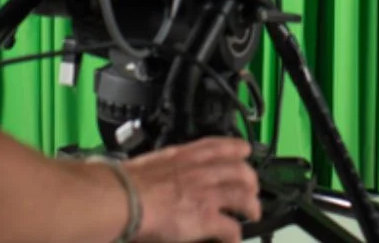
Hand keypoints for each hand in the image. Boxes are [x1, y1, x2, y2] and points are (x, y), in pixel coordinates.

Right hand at [126, 137, 261, 242]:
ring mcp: (207, 194)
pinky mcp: (206, 218)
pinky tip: (233, 240)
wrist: (125, 197)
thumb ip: (166, 167)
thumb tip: (163, 175)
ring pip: (243, 195)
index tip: (243, 151)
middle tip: (252, 188)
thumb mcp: (152, 164)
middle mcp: (202, 171)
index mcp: (186, 155)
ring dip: (251, 205)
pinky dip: (235, 235)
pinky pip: (231, 228)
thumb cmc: (128, 183)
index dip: (237, 148)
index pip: (220, 145)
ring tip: (253, 212)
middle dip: (250, 179)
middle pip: (240, 170)